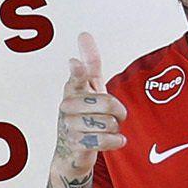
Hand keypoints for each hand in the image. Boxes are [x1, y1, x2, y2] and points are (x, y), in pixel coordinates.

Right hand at [52, 33, 127, 180]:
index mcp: (73, 91)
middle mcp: (68, 108)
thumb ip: (90, 64)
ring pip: (108, 122)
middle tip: (117, 115)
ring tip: (108, 129)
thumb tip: (84, 34)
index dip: (78, 73)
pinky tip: (116, 140)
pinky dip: (115, 141)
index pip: (76, 79)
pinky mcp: (77, 144)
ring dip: (115, 127)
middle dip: (119, 110)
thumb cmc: (84, 114)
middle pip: (106, 103)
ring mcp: (70, 127)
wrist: (72, 152)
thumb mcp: (89, 88)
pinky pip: (105, 140)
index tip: (75, 64)